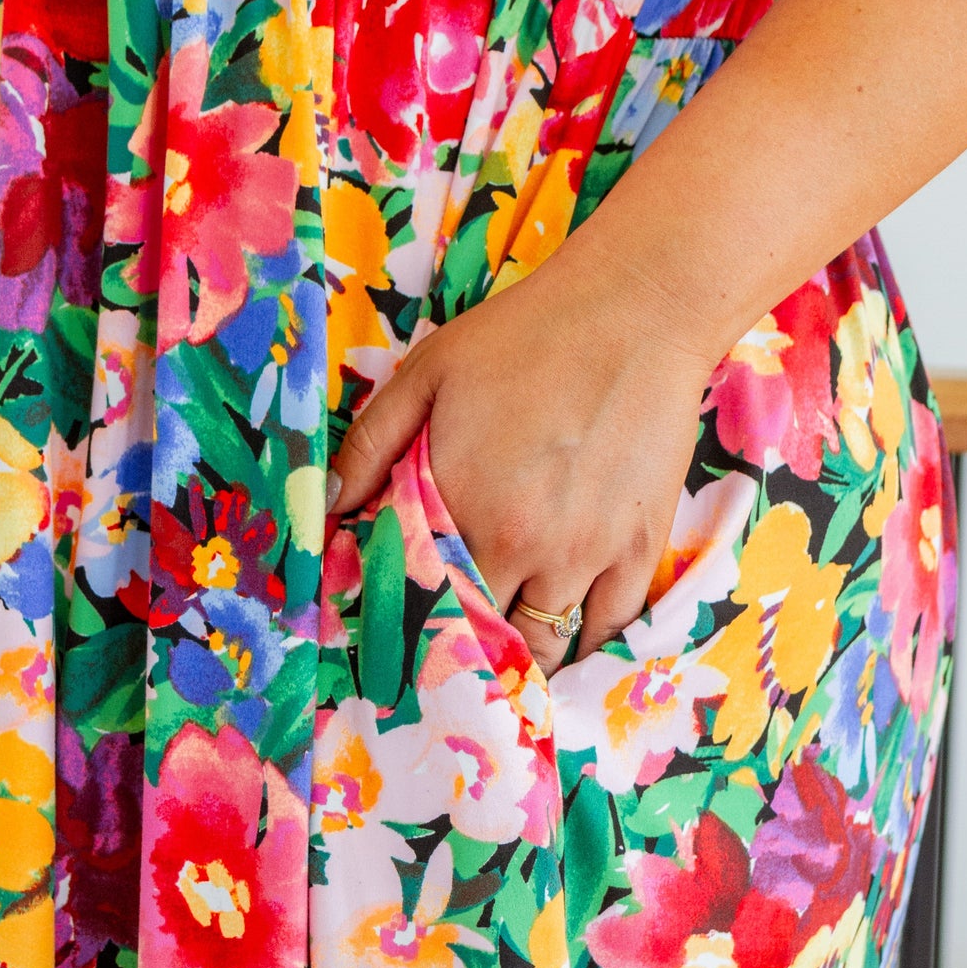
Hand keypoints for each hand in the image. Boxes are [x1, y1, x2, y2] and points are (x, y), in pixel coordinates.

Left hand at [327, 263, 711, 676]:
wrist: (636, 312)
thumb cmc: (524, 337)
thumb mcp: (426, 375)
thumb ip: (370, 446)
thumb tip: (329, 511)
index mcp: (460, 505)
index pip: (418, 600)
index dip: (403, 626)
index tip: (394, 639)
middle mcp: (520, 544)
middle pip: (478, 636)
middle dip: (457, 649)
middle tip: (445, 652)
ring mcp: (584, 554)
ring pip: (542, 646)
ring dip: (517, 656)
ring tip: (500, 653)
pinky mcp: (637, 551)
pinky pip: (607, 629)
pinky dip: (582, 641)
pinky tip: (561, 630)